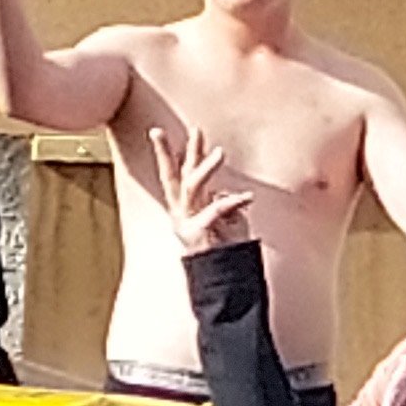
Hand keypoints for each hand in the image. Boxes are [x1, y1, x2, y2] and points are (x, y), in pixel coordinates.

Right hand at [147, 126, 257, 256]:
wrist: (221, 275)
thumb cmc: (224, 244)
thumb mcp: (221, 217)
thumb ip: (219, 200)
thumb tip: (220, 192)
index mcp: (183, 204)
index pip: (173, 172)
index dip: (166, 152)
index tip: (157, 130)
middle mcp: (180, 210)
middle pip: (170, 175)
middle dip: (163, 152)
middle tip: (160, 131)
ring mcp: (186, 221)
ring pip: (192, 186)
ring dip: (206, 167)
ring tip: (221, 152)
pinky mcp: (197, 232)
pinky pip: (216, 210)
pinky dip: (233, 201)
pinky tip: (248, 197)